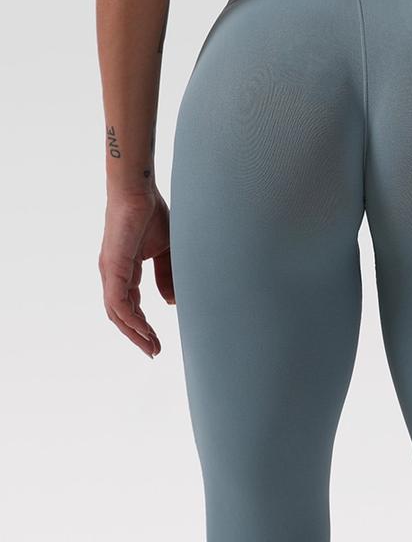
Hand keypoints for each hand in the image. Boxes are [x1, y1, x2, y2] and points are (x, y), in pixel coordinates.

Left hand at [98, 187, 174, 357]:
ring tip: (150, 347)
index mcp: (125, 270)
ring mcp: (110, 272)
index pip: (131, 305)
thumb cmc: (151, 214)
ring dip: (134, 332)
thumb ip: (166, 277)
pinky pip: (118, 301)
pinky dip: (129, 318)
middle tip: (154, 351)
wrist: (139, 191)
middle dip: (138, 335)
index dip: (143, 325)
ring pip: (117, 313)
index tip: (158, 342)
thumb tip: (170, 303)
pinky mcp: (112, 267)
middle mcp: (113, 275)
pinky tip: (142, 329)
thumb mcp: (165, 251)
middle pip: (121, 315)